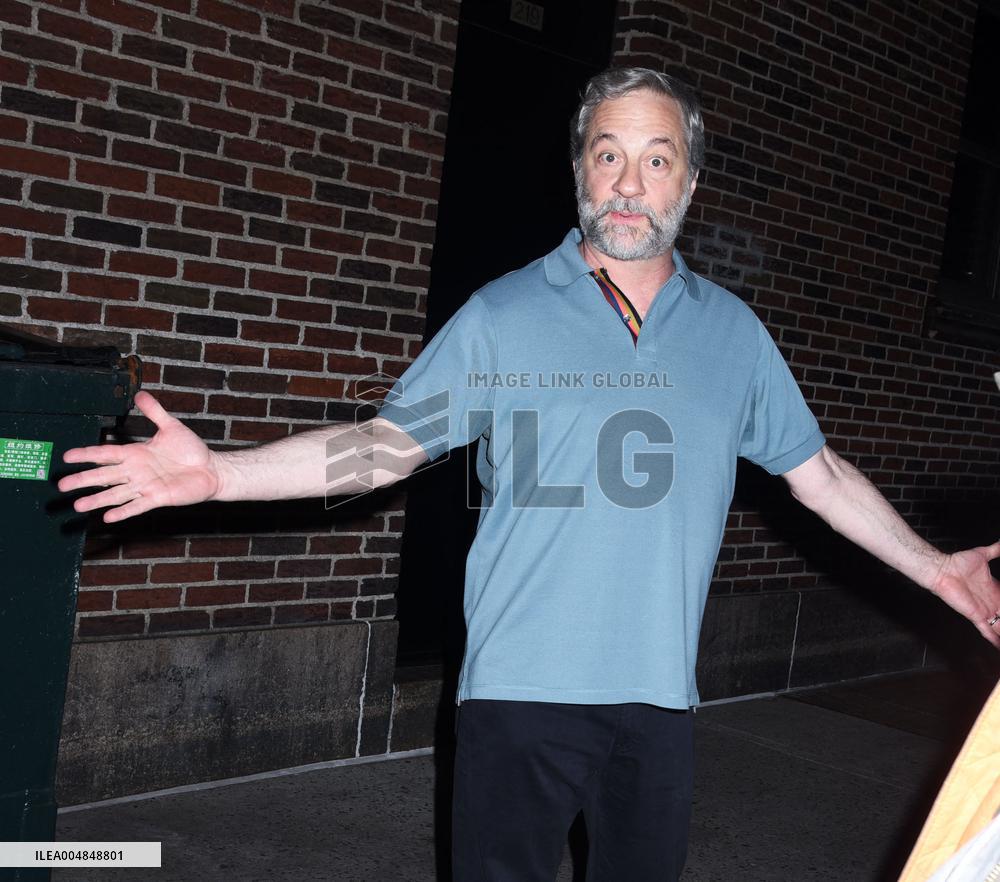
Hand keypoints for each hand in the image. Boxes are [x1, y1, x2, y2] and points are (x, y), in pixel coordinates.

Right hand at [58, 391, 221, 522]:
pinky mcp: (158, 497)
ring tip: (78, 505)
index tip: (67, 456)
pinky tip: (107, 517)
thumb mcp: (171, 427)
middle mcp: (136, 471)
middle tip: (62, 485)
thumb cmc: (191, 450)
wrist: (211, 469)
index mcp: (136, 454)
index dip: (87, 455)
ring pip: (116, 493)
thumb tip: (139, 394)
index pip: (106, 453)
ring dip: (97, 500)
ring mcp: (146, 485)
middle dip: (83, 480)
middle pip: (104, 476)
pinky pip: (137, 506)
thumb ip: (154, 411)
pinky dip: (123, 511)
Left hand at [932, 542, 999, 647]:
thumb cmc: (958, 563)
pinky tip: (999, 647)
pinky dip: (995, 640)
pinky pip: (987, 632)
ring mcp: (984, 611)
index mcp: (995, 590)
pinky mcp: (976, 616)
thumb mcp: (983, 555)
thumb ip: (996, 549)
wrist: (942, 570)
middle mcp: (991, 603)